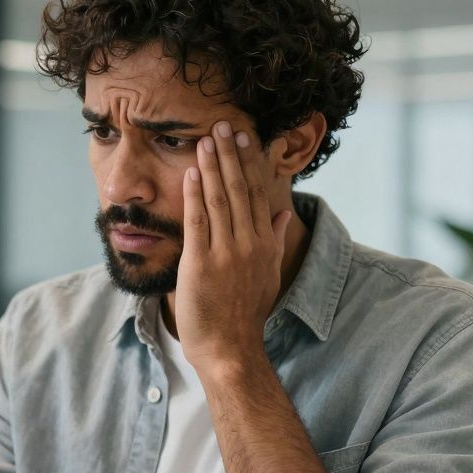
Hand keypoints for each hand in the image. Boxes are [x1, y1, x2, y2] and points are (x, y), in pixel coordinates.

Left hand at [176, 120, 293, 370]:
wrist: (230, 346)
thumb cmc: (244, 313)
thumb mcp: (268, 274)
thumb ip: (273, 240)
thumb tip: (282, 213)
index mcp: (263, 244)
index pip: (256, 193)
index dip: (248, 163)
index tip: (243, 138)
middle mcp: (248, 244)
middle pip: (238, 190)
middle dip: (229, 156)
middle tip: (221, 126)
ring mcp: (225, 253)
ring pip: (219, 200)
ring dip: (211, 168)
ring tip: (204, 141)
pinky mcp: (201, 264)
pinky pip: (198, 223)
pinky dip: (194, 196)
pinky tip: (190, 174)